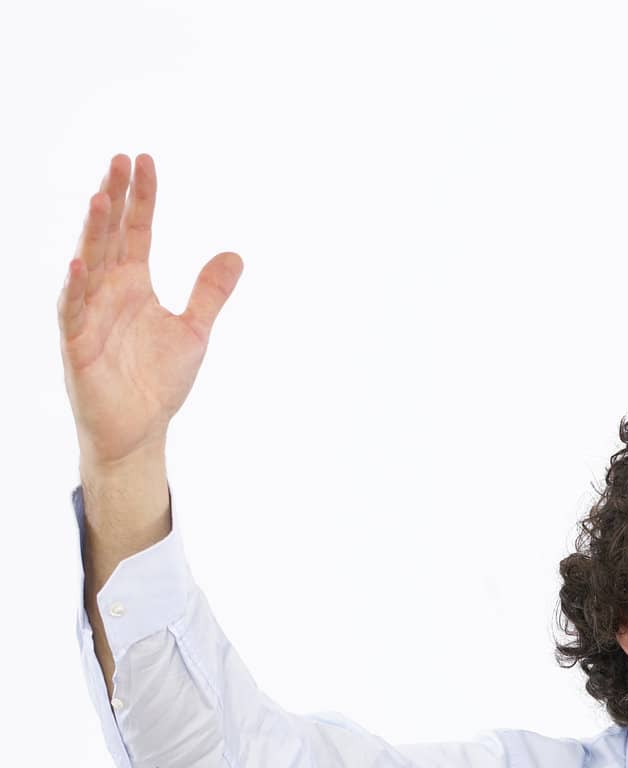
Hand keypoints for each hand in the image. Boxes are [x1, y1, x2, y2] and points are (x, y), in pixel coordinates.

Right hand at [58, 153, 243, 468]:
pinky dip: (77, 289)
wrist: (139, 429)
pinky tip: (80, 264)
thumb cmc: (158, 381)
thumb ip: (210, 293)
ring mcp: (90, 315)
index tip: (145, 161)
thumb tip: (234, 255)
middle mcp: (108, 291)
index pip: (134, 231)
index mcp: (133, 284)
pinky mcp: (78, 344)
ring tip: (99, 198)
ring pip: (89, 264)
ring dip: (93, 233)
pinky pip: (74, 312)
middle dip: (113, 199)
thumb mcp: (194, 331)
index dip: (140, 198)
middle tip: (121, 161)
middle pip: (109, 236)